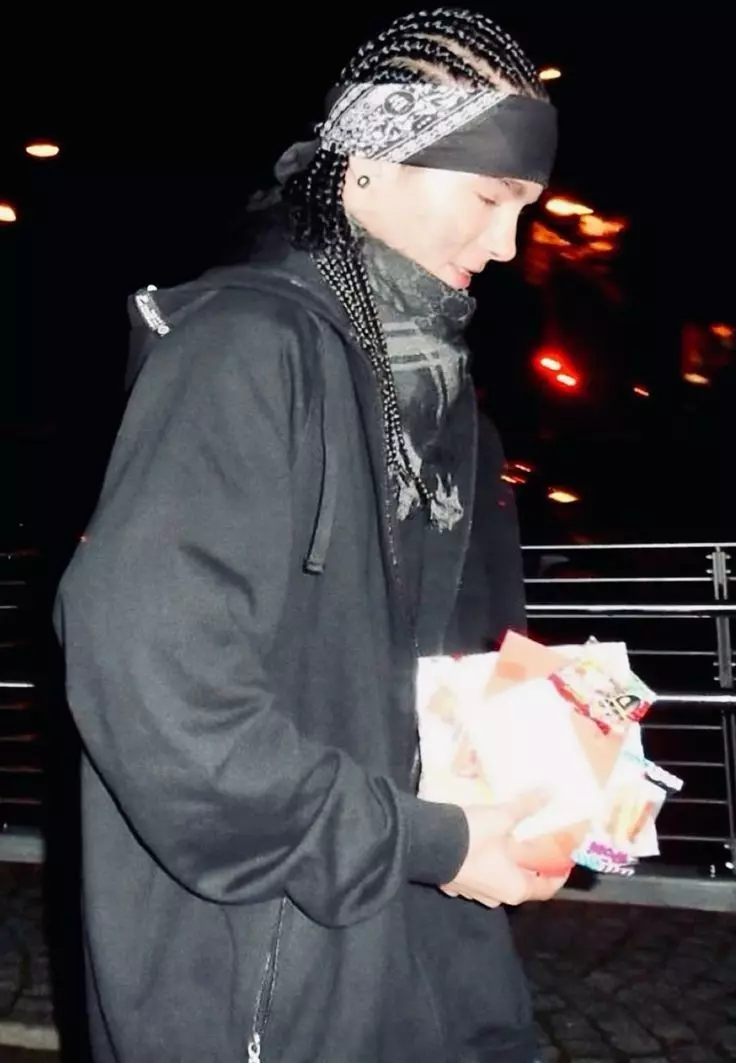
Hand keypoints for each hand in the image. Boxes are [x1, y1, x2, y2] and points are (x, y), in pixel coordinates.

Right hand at [442, 790, 569, 907]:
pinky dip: (485, 862)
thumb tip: (552, 791)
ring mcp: (474, 893)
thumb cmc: (473, 837)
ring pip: (499, 878)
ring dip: (506, 862)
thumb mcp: (503, 817)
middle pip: (522, 881)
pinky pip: (479, 874)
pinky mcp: (456, 884)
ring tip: (509, 837)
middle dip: (530, 862)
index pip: (546, 887)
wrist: (426, 842)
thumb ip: (527, 806)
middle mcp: (497, 897)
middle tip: (536, 839)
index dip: (558, 872)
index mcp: (515, 888)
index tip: (562, 856)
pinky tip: (483, 843)